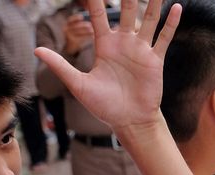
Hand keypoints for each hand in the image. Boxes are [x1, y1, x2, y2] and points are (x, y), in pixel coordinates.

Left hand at [34, 0, 180, 134]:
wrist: (129, 121)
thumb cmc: (103, 106)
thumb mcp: (78, 84)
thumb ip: (60, 65)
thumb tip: (36, 50)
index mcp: (104, 46)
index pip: (98, 15)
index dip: (95, 0)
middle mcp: (123, 43)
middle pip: (125, 11)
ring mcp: (140, 50)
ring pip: (148, 20)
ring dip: (152, 3)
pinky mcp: (155, 60)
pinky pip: (163, 38)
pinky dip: (171, 23)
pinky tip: (177, 7)